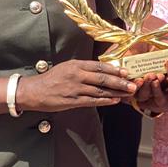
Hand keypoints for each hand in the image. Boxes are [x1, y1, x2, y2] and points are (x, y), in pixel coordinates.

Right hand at [16, 60, 137, 112]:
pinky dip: (105, 100)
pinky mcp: (73, 101)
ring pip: (100, 90)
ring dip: (116, 92)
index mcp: (76, 65)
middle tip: (132, 84)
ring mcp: (75, 89)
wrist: (35, 91)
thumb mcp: (66, 67)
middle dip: (120, 81)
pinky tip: (115, 101)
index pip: (99, 66)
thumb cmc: (51, 79)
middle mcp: (77, 75)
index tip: (126, 71)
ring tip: (128, 93)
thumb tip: (101, 70)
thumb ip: (82, 68)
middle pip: (103, 78)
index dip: (114, 69)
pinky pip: (92, 101)